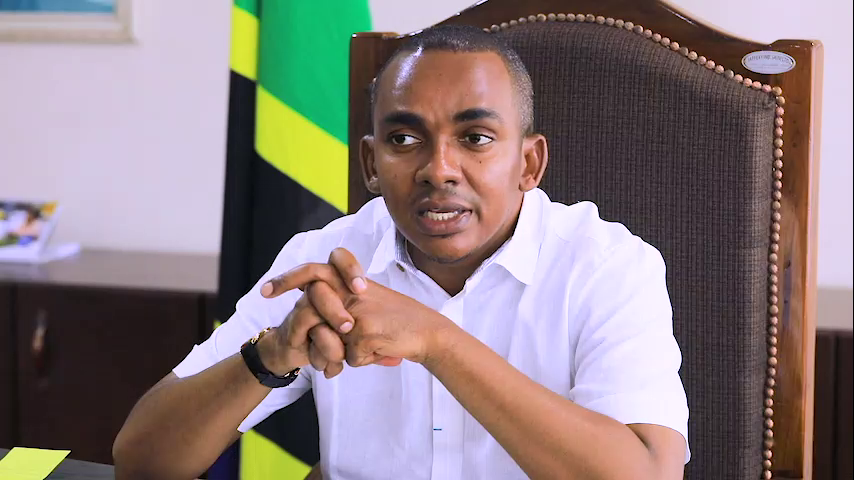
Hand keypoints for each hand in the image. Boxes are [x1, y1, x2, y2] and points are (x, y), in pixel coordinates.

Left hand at [262, 248, 450, 366]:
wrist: (428, 332)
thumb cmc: (399, 319)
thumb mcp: (370, 301)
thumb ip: (344, 303)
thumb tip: (312, 310)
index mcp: (353, 285)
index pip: (315, 272)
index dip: (288, 279)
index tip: (266, 291)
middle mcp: (352, 294)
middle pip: (310, 302)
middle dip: (298, 313)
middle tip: (268, 297)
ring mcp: (355, 315)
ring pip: (331, 341)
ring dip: (346, 351)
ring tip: (372, 341)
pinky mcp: (362, 336)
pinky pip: (349, 359)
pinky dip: (363, 361)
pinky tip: (381, 350)